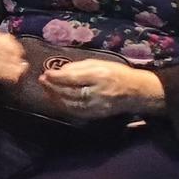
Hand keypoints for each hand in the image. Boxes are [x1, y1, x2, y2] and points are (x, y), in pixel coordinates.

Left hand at [38, 58, 163, 120]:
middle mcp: (98, 93)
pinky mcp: (97, 114)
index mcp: (99, 76)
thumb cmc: (115, 73)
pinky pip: (76, 112)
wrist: (136, 91)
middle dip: (52, 87)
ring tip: (46, 89)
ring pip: (70, 104)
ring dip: (55, 97)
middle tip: (42, 80)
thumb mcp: (98, 63)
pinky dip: (63, 106)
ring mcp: (97, 106)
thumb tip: (57, 71)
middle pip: (69, 92)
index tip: (45, 73)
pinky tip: (56, 99)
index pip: (73, 78)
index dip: (57, 77)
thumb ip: (77, 67)